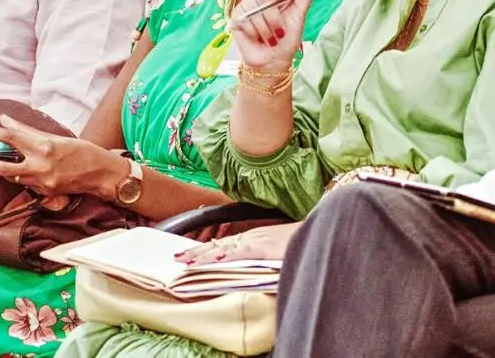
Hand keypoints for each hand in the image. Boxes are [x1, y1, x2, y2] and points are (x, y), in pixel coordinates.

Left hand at [0, 116, 126, 203]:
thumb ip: (31, 132)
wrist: (101, 174)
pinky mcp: (46, 193)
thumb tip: (9, 123)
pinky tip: (15, 173)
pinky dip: (20, 177)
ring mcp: (42, 181)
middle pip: (5, 165)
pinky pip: (27, 184)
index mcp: (45, 146)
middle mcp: (41, 165)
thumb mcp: (58, 138)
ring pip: (12, 177)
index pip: (15, 137)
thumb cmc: (83, 151)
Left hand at [174, 222, 301, 265]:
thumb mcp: (275, 250)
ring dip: (203, 254)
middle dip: (196, 252)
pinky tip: (216, 258)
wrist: (318, 230)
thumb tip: (246, 265)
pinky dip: (228, 254)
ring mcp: (256, 241)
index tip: (186, 255)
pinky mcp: (264, 247)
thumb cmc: (299, 241)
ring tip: (186, 260)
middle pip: (217, 245)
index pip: (222, 245)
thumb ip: (260, 256)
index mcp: (252, 238)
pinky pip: (242, 252)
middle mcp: (250, 237)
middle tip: (176, 258)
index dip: (203, 250)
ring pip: (224, 248)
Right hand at [229, 0, 320, 72]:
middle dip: (274, 19)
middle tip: (280, 32)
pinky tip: (256, 38)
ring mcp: (247, 5)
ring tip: (269, 38)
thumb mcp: (298, 18)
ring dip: (265, 30)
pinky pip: (245, 20)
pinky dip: (253, 33)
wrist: (273, 61)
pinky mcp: (236, 17)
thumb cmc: (287, 39)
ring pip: (255, 10)